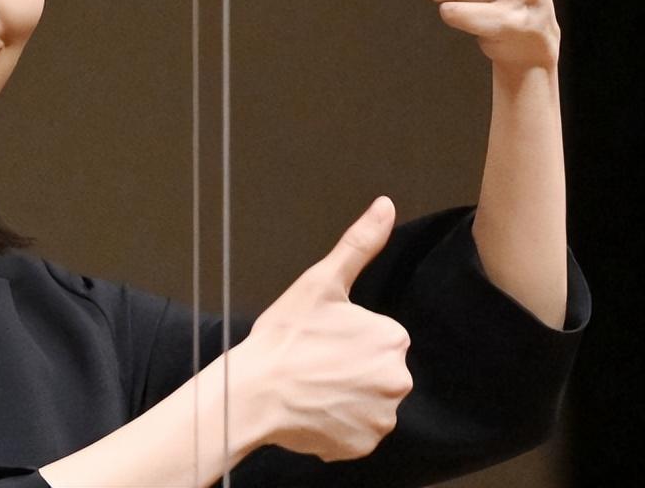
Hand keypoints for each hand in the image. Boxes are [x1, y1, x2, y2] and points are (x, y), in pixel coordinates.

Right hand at [234, 197, 411, 461]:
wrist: (253, 393)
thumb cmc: (283, 338)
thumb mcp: (320, 283)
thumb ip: (360, 244)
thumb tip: (385, 206)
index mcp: (392, 338)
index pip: (378, 337)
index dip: (347, 337)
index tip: (321, 340)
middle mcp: (398, 380)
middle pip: (376, 370)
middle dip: (350, 368)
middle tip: (314, 363)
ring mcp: (382, 417)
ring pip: (367, 401)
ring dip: (345, 397)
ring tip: (311, 387)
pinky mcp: (363, 445)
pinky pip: (356, 431)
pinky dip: (338, 424)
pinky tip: (313, 410)